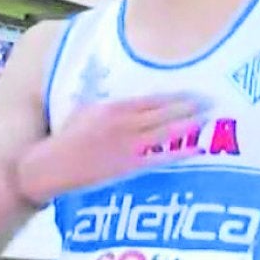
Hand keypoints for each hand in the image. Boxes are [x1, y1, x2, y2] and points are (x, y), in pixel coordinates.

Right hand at [26, 95, 204, 195]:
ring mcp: (126, 146)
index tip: (191, 92)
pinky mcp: (127, 167)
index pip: (149, 100)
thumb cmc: (65, 138)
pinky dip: (178, 152)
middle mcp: (122, 124)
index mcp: (112, 108)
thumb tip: (121, 96)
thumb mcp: (84, 110)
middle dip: (186, 107)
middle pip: (161, 113)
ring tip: (207, 119)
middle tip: (210, 101)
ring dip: (186, 125)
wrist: (50, 167)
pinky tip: (195, 148)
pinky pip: (159, 158)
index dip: (172, 96)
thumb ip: (106, 102)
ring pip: (164, 133)